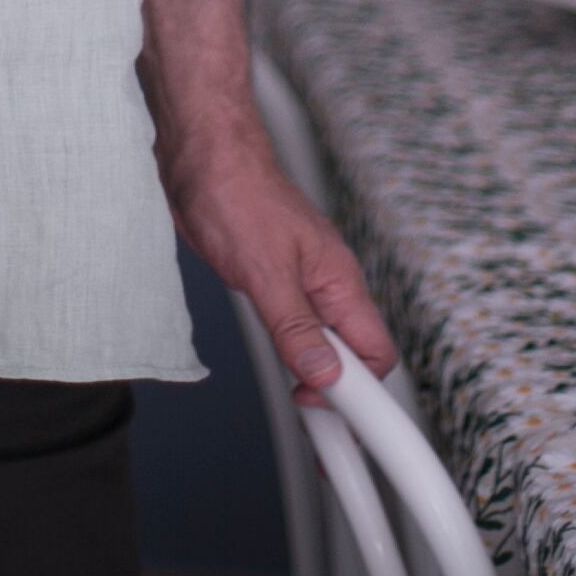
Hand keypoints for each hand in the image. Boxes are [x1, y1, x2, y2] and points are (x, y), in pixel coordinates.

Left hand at [139, 0, 395, 402]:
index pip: (374, 354)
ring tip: (296, 401)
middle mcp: (327, 281)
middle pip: (353, 353)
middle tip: (313, 426)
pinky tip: (278, 361)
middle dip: (339, 393)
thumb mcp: (264, 270)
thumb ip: (295, 326)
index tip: (336, 423)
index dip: (361, 395)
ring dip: (312, 371)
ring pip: (322, 339)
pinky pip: (294, 322)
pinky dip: (290, 348)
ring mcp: (299, 277)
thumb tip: (324, 375)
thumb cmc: (235, 190)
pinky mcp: (270, 273)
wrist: (201, 149)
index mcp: (339, 280)